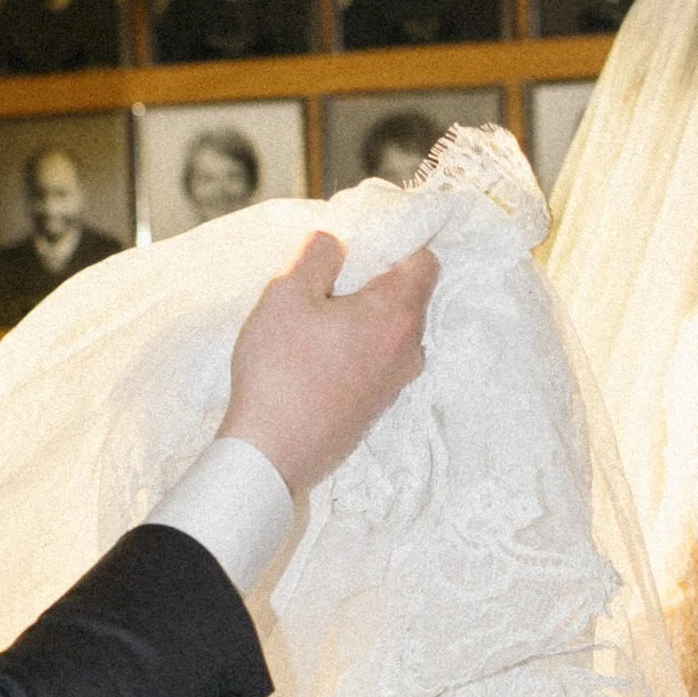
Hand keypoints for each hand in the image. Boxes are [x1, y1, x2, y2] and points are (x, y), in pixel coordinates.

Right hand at [222, 228, 438, 497]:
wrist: (271, 454)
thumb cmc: (280, 372)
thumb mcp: (287, 292)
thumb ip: (318, 253)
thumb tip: (336, 242)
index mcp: (397, 314)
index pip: (425, 260)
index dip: (399, 242)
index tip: (364, 241)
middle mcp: (408, 350)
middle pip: (408, 296)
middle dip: (375, 279)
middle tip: (327, 280)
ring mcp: (394, 384)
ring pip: (390, 331)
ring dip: (362, 317)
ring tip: (316, 320)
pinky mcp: (374, 408)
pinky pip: (376, 361)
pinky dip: (355, 348)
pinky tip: (315, 355)